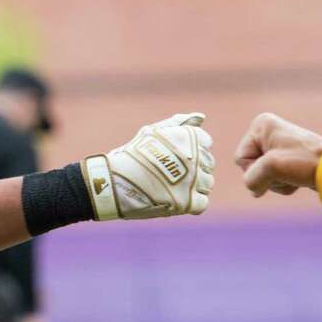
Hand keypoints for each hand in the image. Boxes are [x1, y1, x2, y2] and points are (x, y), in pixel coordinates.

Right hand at [82, 112, 214, 219]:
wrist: (112, 182)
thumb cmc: (132, 155)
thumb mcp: (153, 132)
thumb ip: (179, 123)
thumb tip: (201, 117)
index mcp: (188, 137)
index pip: (206, 143)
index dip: (191, 150)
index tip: (174, 156)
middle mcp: (194, 157)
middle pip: (208, 164)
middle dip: (194, 169)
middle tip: (170, 174)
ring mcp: (191, 181)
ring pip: (207, 184)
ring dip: (193, 187)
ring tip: (172, 187)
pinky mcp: (187, 202)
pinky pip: (202, 203)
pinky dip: (192, 204)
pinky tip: (176, 199)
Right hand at [234, 112, 321, 197]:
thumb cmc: (304, 162)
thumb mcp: (270, 168)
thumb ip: (251, 179)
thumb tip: (256, 190)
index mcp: (260, 125)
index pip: (241, 159)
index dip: (256, 169)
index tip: (278, 164)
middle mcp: (267, 132)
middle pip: (250, 168)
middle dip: (267, 177)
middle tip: (288, 171)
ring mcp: (276, 146)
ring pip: (262, 176)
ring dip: (276, 182)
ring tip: (294, 175)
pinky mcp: (287, 159)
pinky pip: (273, 178)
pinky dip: (283, 184)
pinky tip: (298, 179)